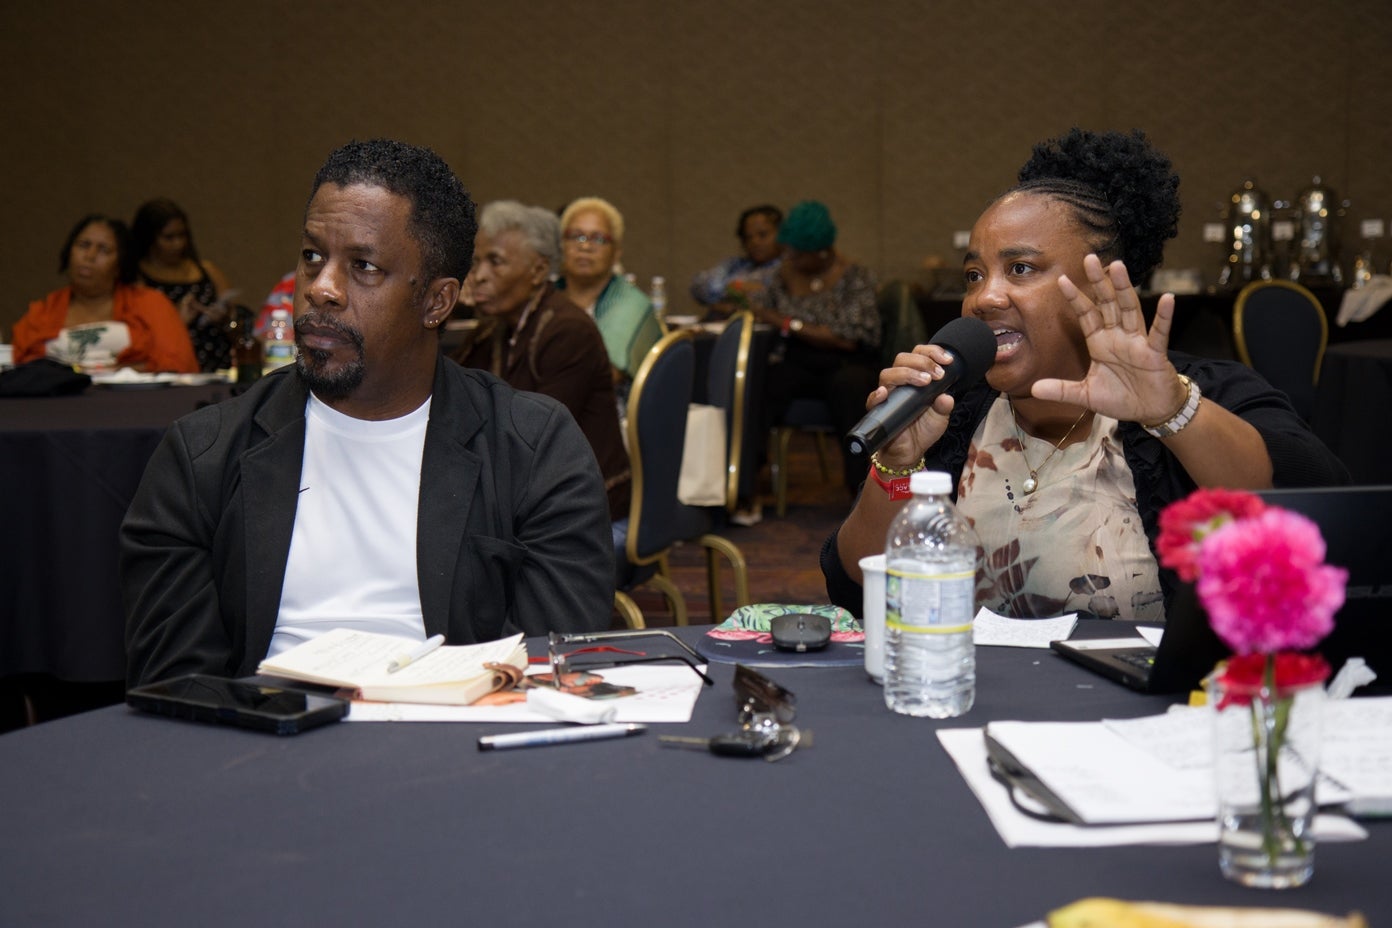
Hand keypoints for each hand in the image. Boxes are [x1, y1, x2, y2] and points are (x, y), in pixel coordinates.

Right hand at [863, 344, 956, 465]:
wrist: (910, 452)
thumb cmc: (923, 430)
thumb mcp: (941, 416)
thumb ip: (945, 405)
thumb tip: (946, 397)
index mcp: (915, 378)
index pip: (918, 355)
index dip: (932, 352)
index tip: (948, 360)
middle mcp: (900, 383)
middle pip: (902, 359)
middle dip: (922, 361)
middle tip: (938, 373)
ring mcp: (888, 395)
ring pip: (888, 374)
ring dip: (907, 373)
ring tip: (924, 381)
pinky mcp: (878, 410)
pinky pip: (872, 399)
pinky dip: (877, 394)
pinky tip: (885, 393)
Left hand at [1031, 255, 1185, 423]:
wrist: (1150, 411)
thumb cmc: (1122, 398)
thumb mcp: (1087, 395)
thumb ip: (1062, 390)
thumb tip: (1034, 389)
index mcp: (1100, 343)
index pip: (1086, 315)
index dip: (1075, 298)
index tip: (1061, 279)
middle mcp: (1118, 337)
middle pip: (1107, 304)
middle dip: (1098, 282)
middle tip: (1090, 258)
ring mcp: (1137, 343)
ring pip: (1130, 310)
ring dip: (1123, 289)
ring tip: (1117, 268)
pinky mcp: (1155, 354)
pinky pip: (1159, 333)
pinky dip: (1164, 317)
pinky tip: (1167, 299)